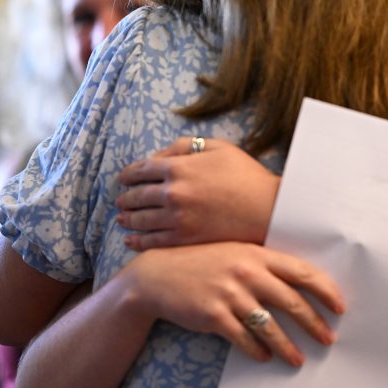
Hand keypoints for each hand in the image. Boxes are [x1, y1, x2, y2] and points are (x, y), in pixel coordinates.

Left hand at [115, 137, 279, 248]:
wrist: (267, 208)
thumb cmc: (246, 175)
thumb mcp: (218, 147)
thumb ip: (185, 146)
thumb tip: (158, 157)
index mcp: (178, 168)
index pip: (141, 170)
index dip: (128, 174)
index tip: (123, 179)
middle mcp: (172, 193)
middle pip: (137, 196)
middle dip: (125, 198)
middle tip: (120, 201)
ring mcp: (177, 218)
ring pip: (141, 219)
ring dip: (127, 218)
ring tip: (121, 219)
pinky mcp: (185, 240)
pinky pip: (153, 241)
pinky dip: (138, 241)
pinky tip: (131, 240)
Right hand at [123, 242, 344, 366]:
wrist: (158, 275)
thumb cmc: (202, 264)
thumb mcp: (235, 253)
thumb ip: (264, 264)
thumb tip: (299, 284)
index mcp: (256, 253)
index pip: (301, 272)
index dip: (325, 290)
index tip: (339, 306)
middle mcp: (246, 272)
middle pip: (291, 301)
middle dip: (314, 322)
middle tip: (328, 338)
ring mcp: (229, 294)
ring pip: (269, 325)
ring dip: (287, 346)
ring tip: (298, 358)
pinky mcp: (213, 315)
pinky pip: (243, 338)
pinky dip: (257, 350)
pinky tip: (264, 356)